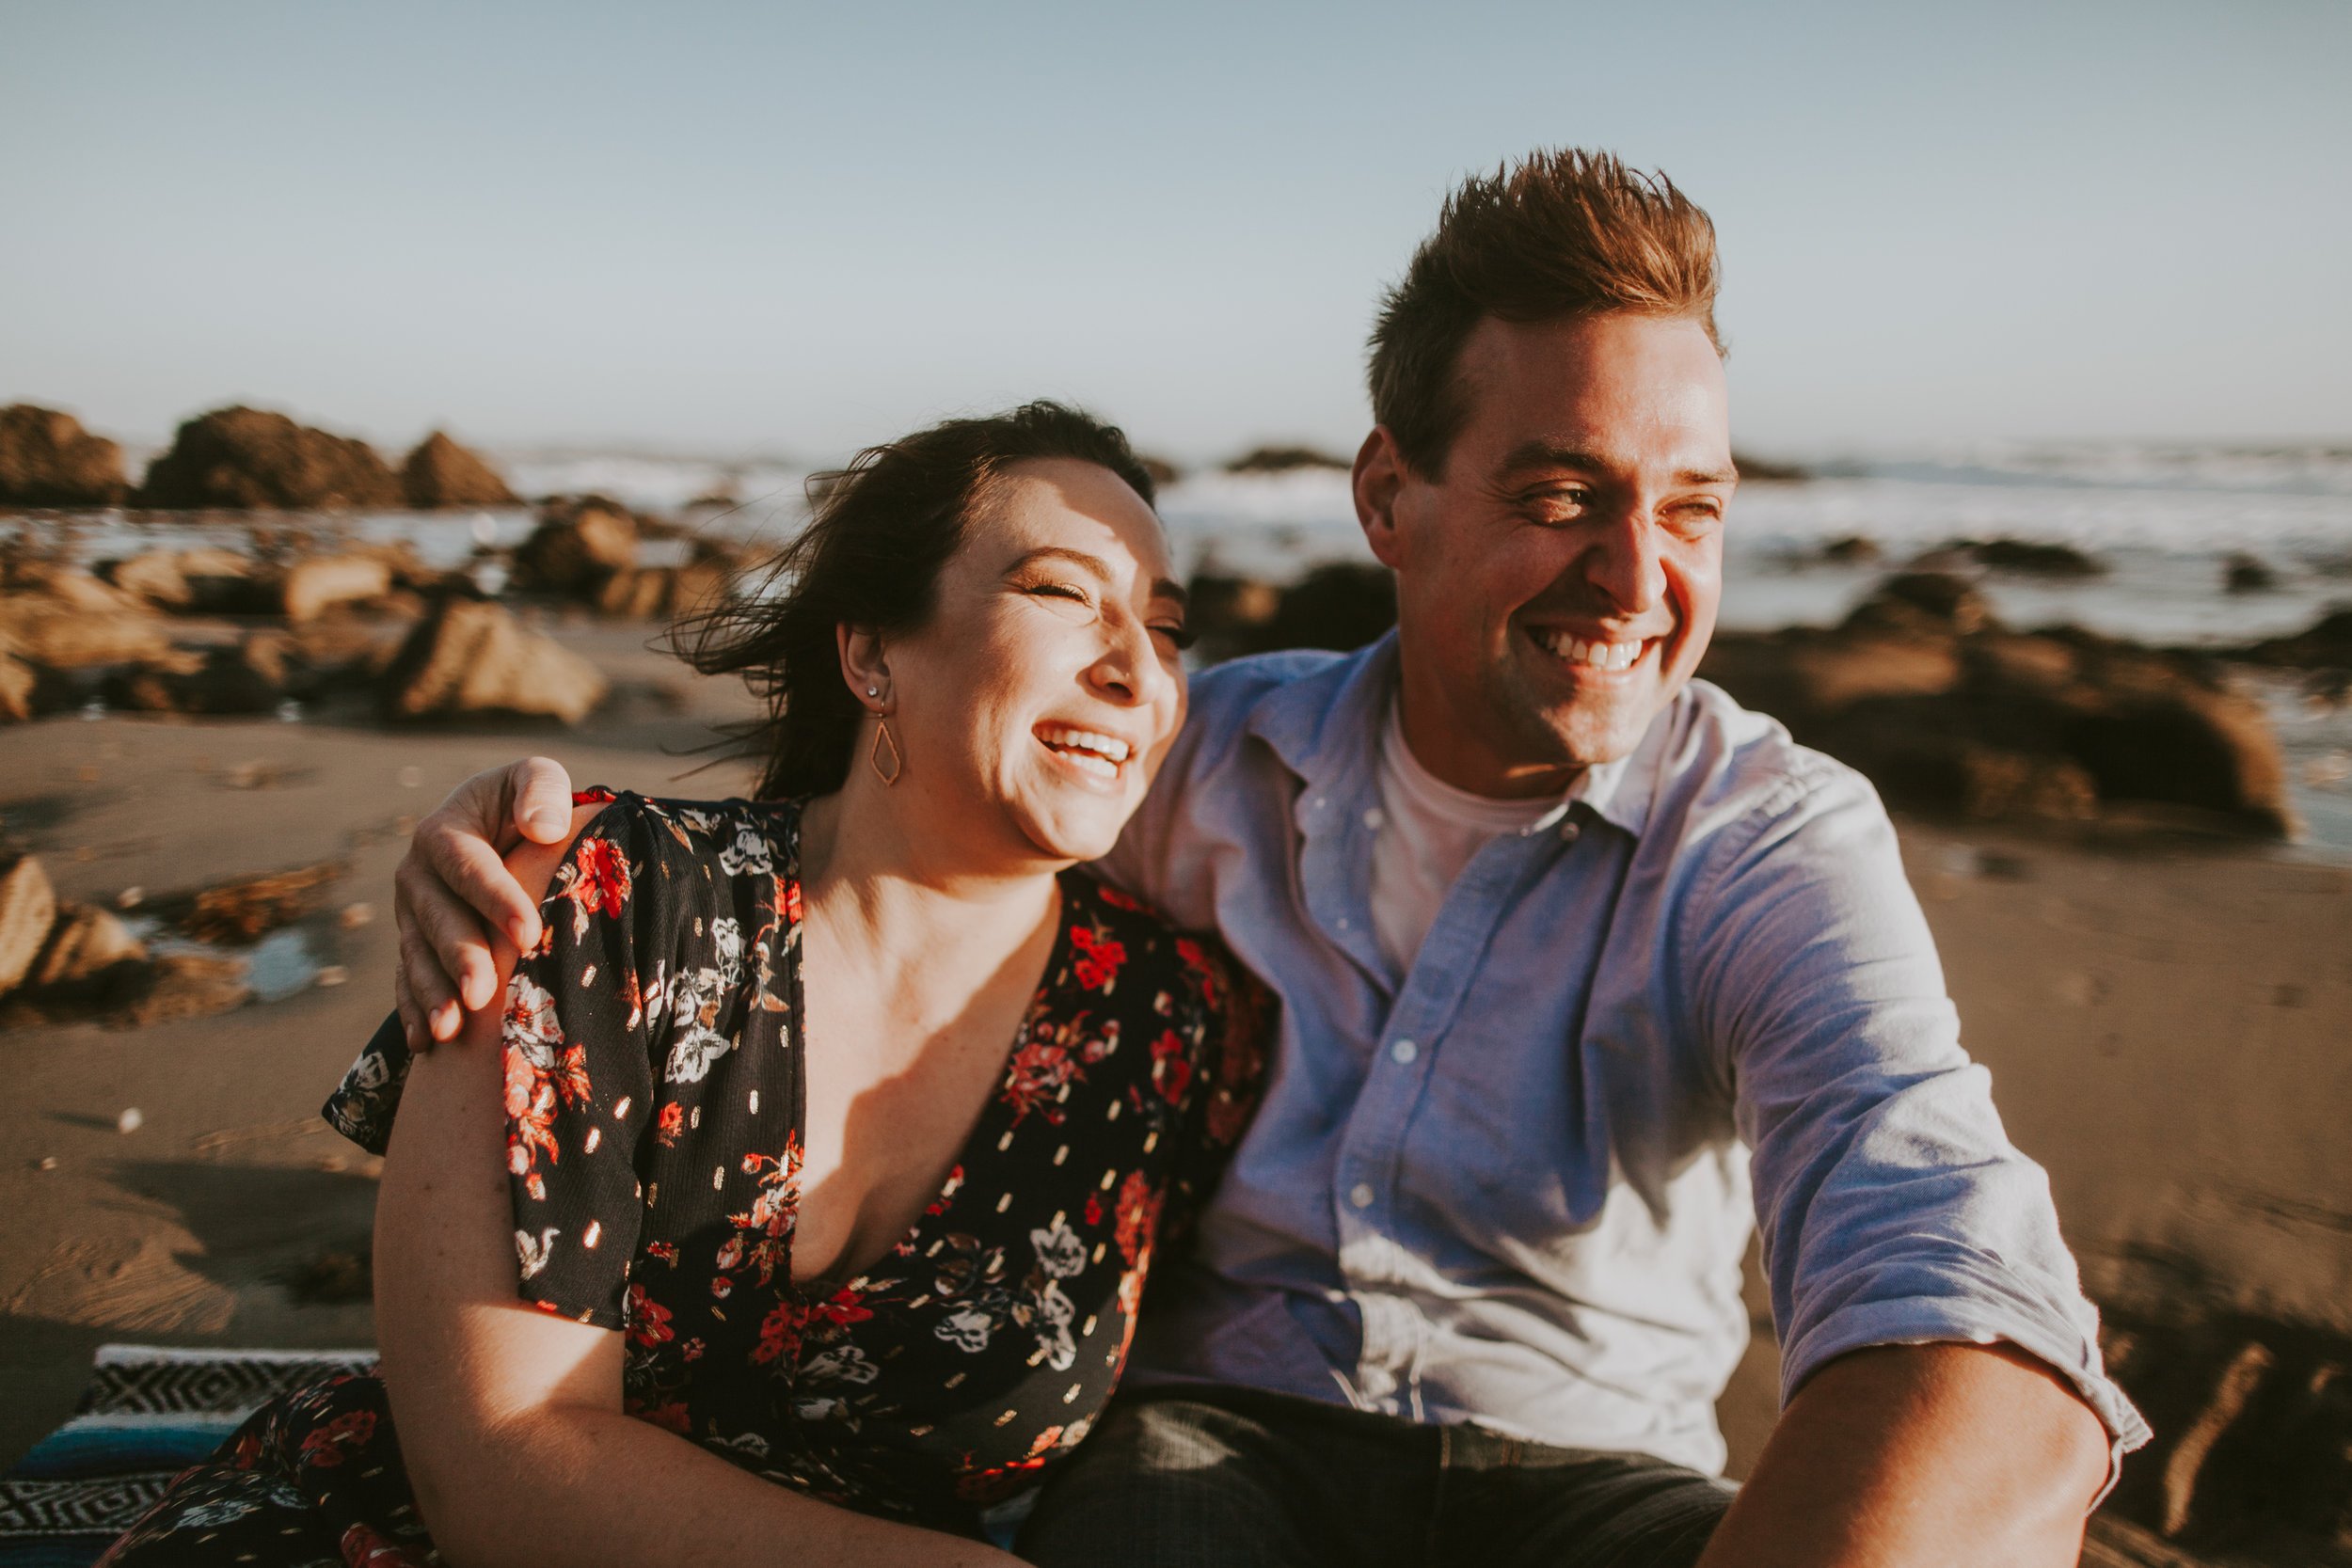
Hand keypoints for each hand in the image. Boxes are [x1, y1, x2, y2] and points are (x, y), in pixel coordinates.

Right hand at [393, 756, 576, 1048]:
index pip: (468, 866)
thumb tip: (543, 826)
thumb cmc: (529, 802)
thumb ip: (541, 790)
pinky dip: (415, 1010)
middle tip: (482, 993)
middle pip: (437, 919)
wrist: (500, 827)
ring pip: (417, 955)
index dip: (496, 899)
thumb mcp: (536, 778)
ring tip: (451, 1029)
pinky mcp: (414, 944)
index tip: (530, 933)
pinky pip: (408, 979)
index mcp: (444, 831)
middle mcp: (418, 874)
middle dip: (459, 957)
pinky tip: (427, 1044)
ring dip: (432, 993)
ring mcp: (411, 913)